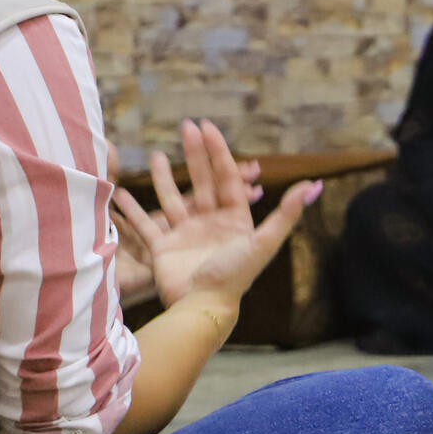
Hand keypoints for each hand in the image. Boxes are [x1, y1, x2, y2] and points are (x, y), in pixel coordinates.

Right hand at [109, 119, 318, 312]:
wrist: (202, 308)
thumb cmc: (234, 277)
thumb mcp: (263, 244)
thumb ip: (286, 214)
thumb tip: (313, 185)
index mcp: (234, 220)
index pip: (225, 177)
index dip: (217, 151)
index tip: (207, 127)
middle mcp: (210, 223)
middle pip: (201, 181)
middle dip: (194, 154)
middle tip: (186, 125)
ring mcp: (186, 235)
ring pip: (172, 198)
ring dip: (163, 177)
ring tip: (154, 154)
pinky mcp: (163, 248)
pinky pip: (145, 224)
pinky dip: (132, 211)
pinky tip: (119, 194)